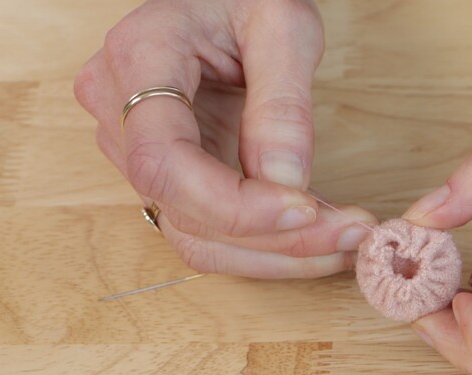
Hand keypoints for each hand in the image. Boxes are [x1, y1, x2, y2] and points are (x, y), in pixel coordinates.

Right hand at [74, 0, 375, 277]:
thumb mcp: (283, 23)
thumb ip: (283, 101)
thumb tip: (286, 182)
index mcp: (138, 57)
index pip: (164, 161)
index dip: (232, 204)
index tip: (303, 210)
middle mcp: (118, 113)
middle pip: (183, 212)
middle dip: (274, 240)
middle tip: (353, 236)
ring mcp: (135, 151)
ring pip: (195, 237)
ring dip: (275, 255)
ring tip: (345, 241)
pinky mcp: (167, 177)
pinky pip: (209, 232)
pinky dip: (266, 246)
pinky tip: (318, 237)